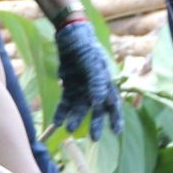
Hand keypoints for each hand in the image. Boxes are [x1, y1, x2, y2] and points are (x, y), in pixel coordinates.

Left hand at [53, 20, 121, 138]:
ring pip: (79, 107)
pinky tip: (56, 121)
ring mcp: (81, 87)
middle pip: (96, 109)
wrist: (69, 33)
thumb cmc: (86, 46)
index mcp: (105, 82)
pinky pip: (65, 101)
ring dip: (75, 118)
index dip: (115, 118)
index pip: (113, 103)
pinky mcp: (68, 85)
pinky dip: (62, 111)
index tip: (116, 132)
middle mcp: (94, 87)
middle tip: (93, 138)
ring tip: (68, 128)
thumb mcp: (92, 62)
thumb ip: (96, 82)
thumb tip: (99, 102)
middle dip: (95, 123)